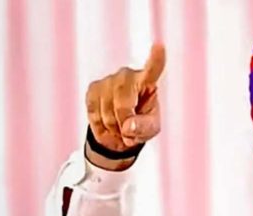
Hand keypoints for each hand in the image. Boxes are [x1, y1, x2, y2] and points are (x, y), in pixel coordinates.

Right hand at [85, 44, 165, 162]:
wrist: (120, 128)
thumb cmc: (141, 124)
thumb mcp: (151, 129)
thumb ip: (144, 127)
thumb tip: (128, 126)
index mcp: (147, 81)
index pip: (153, 69)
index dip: (156, 58)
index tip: (159, 45)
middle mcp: (126, 76)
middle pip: (122, 103)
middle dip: (124, 123)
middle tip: (129, 132)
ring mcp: (108, 80)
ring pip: (106, 112)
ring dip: (113, 127)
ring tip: (120, 127)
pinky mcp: (93, 89)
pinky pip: (94, 114)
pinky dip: (101, 126)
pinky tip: (108, 123)